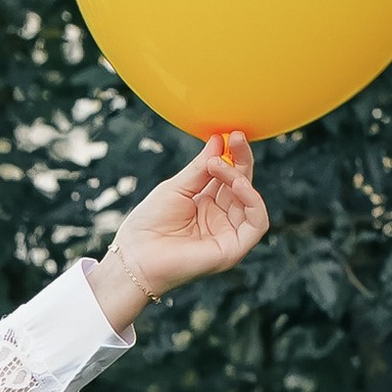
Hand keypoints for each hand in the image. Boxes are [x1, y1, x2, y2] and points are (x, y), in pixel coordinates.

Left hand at [93, 132, 267, 331]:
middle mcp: (221, 220)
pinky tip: (237, 184)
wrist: (134, 257)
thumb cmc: (148, 225)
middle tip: (237, 137)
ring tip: (220, 165)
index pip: (230, 176)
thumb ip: (200, 167)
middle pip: (243, 185)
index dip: (233, 155)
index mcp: (207, 205)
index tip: (231, 134)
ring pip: (251, 202)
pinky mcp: (233, 250)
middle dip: (241, 160)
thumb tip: (220, 139)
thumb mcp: (176, 188)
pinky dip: (252, 201)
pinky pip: (257, 224)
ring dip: (240, 178)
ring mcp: (228, 235)